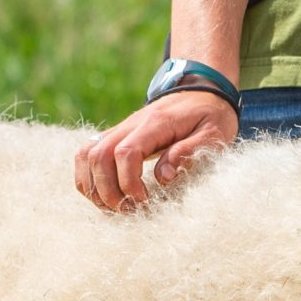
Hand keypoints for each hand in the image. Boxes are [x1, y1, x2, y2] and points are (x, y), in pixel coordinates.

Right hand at [72, 91, 237, 211]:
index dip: (129, 183)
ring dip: (94, 186)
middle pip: (98, 156)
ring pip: (86, 155)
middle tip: (130, 210)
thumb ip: (189, 153)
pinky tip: (106, 195)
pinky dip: (88, 178)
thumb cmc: (210, 115)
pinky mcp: (116, 136)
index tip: (144, 201)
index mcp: (156, 123)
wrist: (201, 90)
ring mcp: (120, 129)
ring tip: (116, 207)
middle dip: (107, 192)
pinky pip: (87, 154)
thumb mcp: (214, 134)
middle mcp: (131, 124)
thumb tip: (163, 177)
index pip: (126, 152)